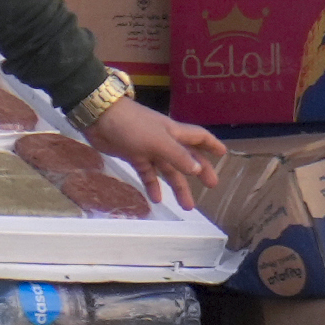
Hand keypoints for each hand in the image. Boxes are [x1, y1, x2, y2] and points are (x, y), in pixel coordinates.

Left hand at [88, 97, 224, 206]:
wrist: (101, 118)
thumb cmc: (133, 125)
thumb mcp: (158, 141)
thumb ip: (177, 156)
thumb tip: (197, 169)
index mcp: (174, 133)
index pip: (199, 137)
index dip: (211, 144)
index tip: (223, 154)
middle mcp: (164, 141)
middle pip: (186, 157)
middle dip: (199, 171)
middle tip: (211, 186)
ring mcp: (149, 149)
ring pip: (168, 170)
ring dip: (178, 186)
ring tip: (188, 206)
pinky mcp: (134, 156)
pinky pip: (148, 174)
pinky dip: (153, 186)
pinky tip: (156, 199)